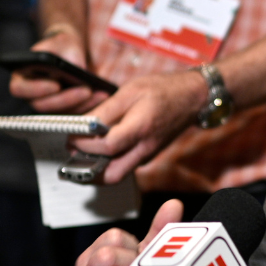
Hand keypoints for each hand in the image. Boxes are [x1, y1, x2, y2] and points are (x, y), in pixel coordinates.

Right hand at [9, 28, 103, 113]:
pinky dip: (89, 106)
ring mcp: (47, 105)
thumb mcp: (61, 41)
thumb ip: (63, 53)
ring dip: (81, 105)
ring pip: (60, 114)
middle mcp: (31, 95)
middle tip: (86, 89)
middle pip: (42, 105)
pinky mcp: (63, 111)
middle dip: (66, 99)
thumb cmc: (60, 45)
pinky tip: (102, 96)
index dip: (36, 90)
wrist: (69, 52)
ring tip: (99, 93)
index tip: (56, 84)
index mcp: (21, 76)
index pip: (19, 89)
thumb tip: (73, 69)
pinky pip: (74, 113)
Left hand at [71, 68, 210, 183]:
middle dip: (87, 170)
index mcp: (141, 128)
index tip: (72, 135)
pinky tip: (97, 149)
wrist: (193, 98)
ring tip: (81, 153)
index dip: (85, 144)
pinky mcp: (147, 155)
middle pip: (112, 175)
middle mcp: (145, 148)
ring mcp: (147, 155)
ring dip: (96, 169)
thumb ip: (106, 110)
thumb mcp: (130, 91)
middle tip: (73, 154)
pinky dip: (107, 163)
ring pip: (117, 174)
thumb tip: (83, 124)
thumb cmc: (163, 90)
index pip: (107, 147)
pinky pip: (124, 166)